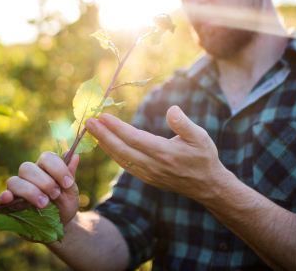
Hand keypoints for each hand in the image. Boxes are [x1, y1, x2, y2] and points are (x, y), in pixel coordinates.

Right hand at [0, 151, 79, 225]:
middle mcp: (29, 176)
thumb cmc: (65, 205)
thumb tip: (75, 154)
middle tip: (55, 194)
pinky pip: (1, 197)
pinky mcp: (9, 205)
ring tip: (44, 204)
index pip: (46, 157)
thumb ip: (70, 175)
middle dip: (44, 181)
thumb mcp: (72, 192)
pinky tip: (10, 199)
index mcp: (45, 169)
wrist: (60, 227)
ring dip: (30, 192)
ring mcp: (17, 190)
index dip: (57, 168)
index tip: (68, 183)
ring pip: (14, 181)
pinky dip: (4, 197)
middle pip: (27, 167)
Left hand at [85, 105, 231, 203]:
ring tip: (91, 130)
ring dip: (104, 144)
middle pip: (122, 149)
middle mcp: (153, 165)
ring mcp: (148, 174)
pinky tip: (105, 144)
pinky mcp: (147, 178)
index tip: (103, 116)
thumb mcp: (201, 137)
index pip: (134, 138)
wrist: (207, 186)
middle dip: (103, 135)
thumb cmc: (204, 157)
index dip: (117, 128)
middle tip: (88, 121)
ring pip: (121, 158)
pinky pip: (125, 165)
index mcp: (164, 153)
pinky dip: (113, 154)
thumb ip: (184, 124)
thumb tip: (171, 109)